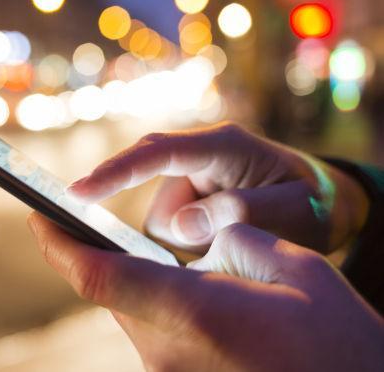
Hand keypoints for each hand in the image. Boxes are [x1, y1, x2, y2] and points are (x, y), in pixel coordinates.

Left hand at [27, 212, 383, 371]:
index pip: (100, 274)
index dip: (60, 244)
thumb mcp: (295, 266)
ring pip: (130, 311)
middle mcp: (171, 351)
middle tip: (88, 222)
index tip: (39, 216)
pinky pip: (150, 332)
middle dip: (96, 254)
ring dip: (130, 279)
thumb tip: (197, 235)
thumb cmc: (336, 339)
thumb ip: (233, 238)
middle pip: (110, 290)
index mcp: (195, 313)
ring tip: (150, 255)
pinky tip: (176, 290)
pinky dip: (151, 303)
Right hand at [67, 122, 368, 253]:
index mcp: (222, 145)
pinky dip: (189, 250)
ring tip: (238, 245)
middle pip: (151, 194)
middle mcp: (195, 157)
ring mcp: (186, 180)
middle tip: (215, 250)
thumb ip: (242, 212)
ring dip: (189, 247)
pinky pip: (167, 235)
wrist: (318, 200)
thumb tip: (182, 227)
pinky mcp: (182, 201)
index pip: (158, 153)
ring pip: (160, 225)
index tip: (78, 192)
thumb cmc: (310, 201)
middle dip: (174, 230)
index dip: (116, 172)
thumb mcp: (295, 209)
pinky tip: (222, 246)